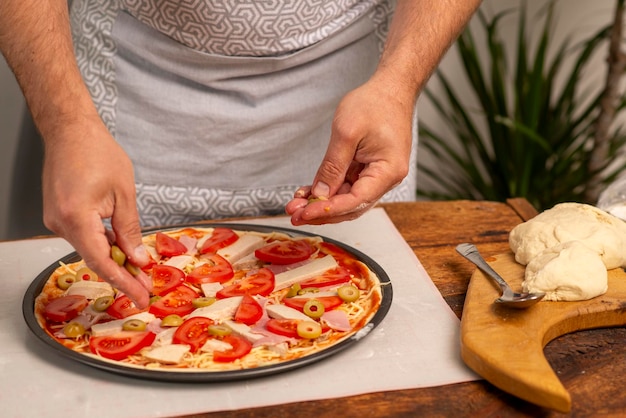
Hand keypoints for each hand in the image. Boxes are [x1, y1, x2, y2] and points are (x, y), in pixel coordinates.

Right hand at [42, 117, 151, 306]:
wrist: (70, 130)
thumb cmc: (97, 152)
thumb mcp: (124, 192)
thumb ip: (130, 229)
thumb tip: (137, 258)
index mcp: (76, 217)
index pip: (101, 262)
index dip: (123, 282)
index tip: (140, 297)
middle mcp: (60, 223)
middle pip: (94, 258)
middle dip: (121, 274)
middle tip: (145, 287)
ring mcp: (56, 219)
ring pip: (89, 248)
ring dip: (113, 259)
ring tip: (138, 270)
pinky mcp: (59, 214)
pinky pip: (83, 236)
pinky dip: (102, 244)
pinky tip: (120, 249)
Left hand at [286, 78, 412, 224]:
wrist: (390, 89)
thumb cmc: (373, 104)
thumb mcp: (346, 132)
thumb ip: (332, 166)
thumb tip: (320, 194)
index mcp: (388, 171)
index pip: (356, 201)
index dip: (328, 210)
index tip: (304, 213)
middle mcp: (387, 179)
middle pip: (351, 206)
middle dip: (321, 212)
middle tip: (293, 215)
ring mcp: (379, 176)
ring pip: (348, 199)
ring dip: (322, 203)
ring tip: (296, 205)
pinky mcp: (369, 170)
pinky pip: (348, 186)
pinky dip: (329, 190)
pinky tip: (308, 192)